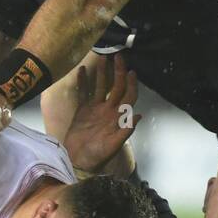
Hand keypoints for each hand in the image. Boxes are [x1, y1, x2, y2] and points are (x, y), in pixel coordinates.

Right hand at [60, 56, 140, 172]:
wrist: (79, 161)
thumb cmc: (98, 156)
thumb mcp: (114, 145)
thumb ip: (125, 130)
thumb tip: (138, 115)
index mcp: (118, 117)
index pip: (128, 96)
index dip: (131, 84)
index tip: (132, 71)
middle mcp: (109, 110)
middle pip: (116, 86)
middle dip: (119, 71)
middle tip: (118, 56)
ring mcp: (95, 109)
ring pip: (100, 86)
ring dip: (102, 73)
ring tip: (102, 58)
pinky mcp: (82, 110)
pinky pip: (84, 93)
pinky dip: (83, 82)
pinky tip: (82, 70)